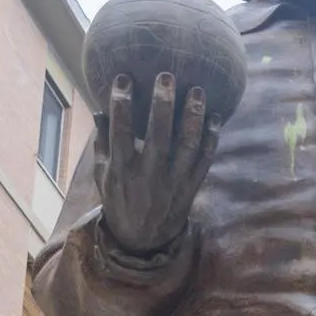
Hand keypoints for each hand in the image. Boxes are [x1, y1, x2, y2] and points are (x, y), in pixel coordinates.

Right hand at [95, 72, 218, 255]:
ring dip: (193, 117)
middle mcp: (149, 176)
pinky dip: (212, 139)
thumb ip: (102, 144)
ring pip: (187, 147)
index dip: (122, 105)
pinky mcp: (191, 188)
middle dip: (162, 105)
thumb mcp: (103, 176)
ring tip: (197, 90)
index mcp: (123, 171)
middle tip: (166, 75)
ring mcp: (173, 182)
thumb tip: (99, 109)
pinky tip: (216, 117)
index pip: (121, 134)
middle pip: (159, 137)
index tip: (123, 78)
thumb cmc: (120, 199)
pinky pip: (204, 161)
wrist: (143, 239)